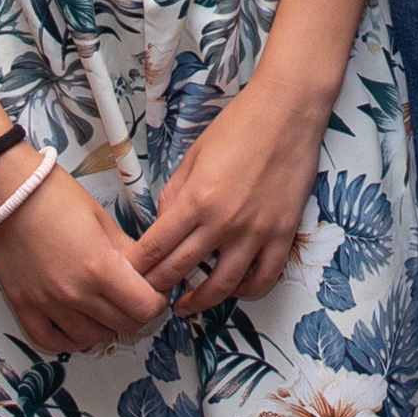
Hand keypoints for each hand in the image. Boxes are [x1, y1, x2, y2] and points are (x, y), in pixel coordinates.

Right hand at [0, 161, 167, 359]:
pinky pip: (49, 342)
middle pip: (123, 326)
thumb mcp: (102, 219)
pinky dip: (67, 340)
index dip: (156, 301)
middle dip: (135, 313)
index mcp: (100, 268)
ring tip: (103, 307)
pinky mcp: (23, 306)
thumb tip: (145, 272)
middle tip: (131, 296)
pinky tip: (76, 326)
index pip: (145, 308)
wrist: (6, 192)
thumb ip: (126, 251)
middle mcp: (75, 293)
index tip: (153, 291)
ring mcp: (47, 304)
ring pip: (90, 338)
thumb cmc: (55, 196)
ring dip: (104, 327)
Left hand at [121, 74, 334, 321]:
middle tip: (149, 296)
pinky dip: (246, 290)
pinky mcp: (282, 234)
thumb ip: (175, 194)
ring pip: (222, 286)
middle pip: (181, 270)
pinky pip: (264, 277)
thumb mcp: (194, 156)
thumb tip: (163, 223)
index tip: (129, 277)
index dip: (138, 268)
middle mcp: (224, 222)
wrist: (288, 110)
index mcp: (196, 200)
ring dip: (199, 301)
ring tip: (186, 306)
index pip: (156, 248)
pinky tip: (233, 289)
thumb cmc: (240, 124)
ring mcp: (256, 232)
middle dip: (158, 288)